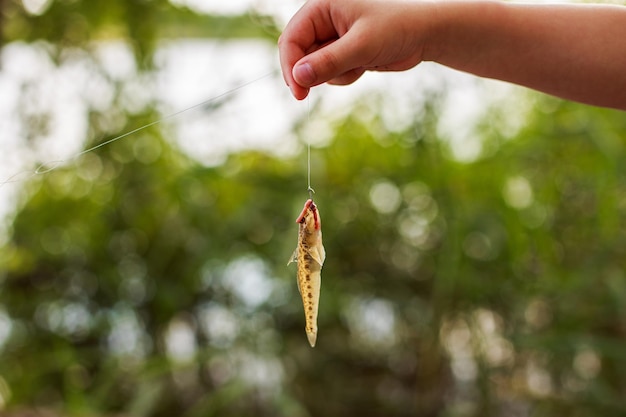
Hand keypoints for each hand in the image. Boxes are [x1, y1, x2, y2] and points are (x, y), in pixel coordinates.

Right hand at [278, 0, 433, 99]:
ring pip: (315, 67)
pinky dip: (345, 76)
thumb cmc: (397, 28)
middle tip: (311, 95)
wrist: (425, 34)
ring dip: (334, 74)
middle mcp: (324, 20)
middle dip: (312, 73)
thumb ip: (329, 61)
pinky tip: (364, 66)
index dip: (290, 66)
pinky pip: (331, 72)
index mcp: (323, 6)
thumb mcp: (362, 45)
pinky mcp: (344, 52)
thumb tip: (298, 77)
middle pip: (299, 54)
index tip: (298, 92)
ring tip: (359, 64)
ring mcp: (334, 37)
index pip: (292, 38)